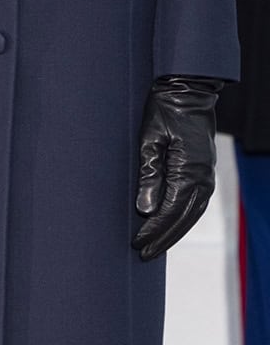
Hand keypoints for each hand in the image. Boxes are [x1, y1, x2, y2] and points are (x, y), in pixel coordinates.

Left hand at [132, 75, 221, 259]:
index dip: (154, 230)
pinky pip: (195, 203)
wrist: (188, 92)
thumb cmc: (164, 111)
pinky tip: (170, 224)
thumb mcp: (149, 140)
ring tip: (154, 245)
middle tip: (144, 252)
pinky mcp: (203, 171)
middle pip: (183, 218)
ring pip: (192, 213)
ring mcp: (206, 175)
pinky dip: (183, 218)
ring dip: (174, 231)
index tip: (137, 243)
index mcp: (189, 171)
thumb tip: (145, 210)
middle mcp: (202, 178)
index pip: (170, 211)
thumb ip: (149, 175)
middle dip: (163, 237)